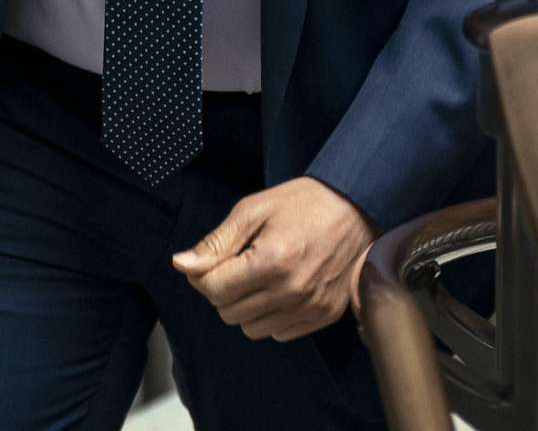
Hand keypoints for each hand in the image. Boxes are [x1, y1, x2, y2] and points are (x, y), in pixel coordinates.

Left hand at [171, 177, 376, 341]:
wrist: (355, 207)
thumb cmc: (302, 203)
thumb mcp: (253, 210)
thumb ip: (216, 242)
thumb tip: (182, 264)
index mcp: (271, 261)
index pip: (214, 290)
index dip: (204, 275)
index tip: (214, 260)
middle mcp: (291, 291)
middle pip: (228, 313)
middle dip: (224, 290)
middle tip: (239, 264)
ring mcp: (310, 308)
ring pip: (251, 329)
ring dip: (246, 307)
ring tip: (260, 277)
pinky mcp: (324, 317)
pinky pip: (279, 334)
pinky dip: (271, 316)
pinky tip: (280, 289)